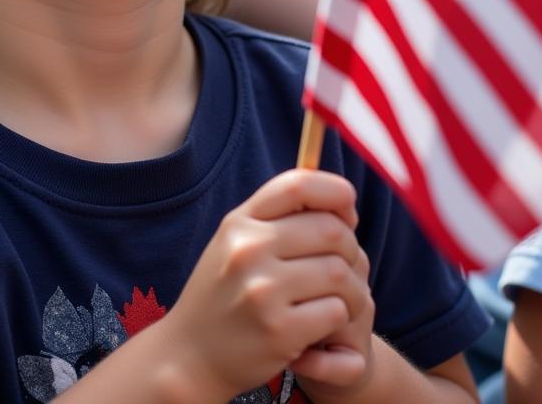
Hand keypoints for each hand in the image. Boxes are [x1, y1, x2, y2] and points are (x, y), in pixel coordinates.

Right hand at [159, 169, 366, 400]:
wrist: (189, 355)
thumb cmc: (224, 293)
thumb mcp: (237, 243)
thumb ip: (280, 219)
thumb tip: (344, 206)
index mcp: (241, 222)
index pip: (299, 185)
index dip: (336, 192)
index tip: (349, 209)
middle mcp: (249, 249)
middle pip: (331, 230)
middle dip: (351, 248)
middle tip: (346, 266)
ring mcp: (262, 290)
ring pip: (340, 272)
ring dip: (353, 288)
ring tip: (342, 299)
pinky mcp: (278, 330)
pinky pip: (336, 311)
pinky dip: (340, 316)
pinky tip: (323, 324)